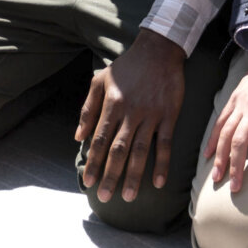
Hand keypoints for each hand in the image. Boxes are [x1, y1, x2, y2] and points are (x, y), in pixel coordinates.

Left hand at [76, 29, 186, 203]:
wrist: (158, 50)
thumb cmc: (127, 67)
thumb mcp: (99, 81)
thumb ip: (88, 109)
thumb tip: (78, 137)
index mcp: (112, 104)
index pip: (100, 140)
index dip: (94, 162)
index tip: (88, 182)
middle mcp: (130, 112)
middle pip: (118, 150)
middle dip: (110, 175)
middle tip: (105, 197)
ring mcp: (151, 115)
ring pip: (140, 150)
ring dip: (133, 175)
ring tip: (128, 196)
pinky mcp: (169, 115)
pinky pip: (165, 144)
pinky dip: (162, 164)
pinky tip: (158, 182)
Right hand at [203, 33, 247, 193]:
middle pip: (240, 141)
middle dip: (235, 166)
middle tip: (234, 188)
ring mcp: (240, 102)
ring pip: (225, 132)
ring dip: (220, 156)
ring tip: (216, 177)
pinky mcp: (233, 98)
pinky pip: (220, 121)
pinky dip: (212, 138)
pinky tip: (207, 155)